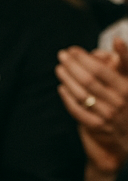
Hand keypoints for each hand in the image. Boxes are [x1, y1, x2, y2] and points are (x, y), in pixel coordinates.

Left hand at [57, 40, 127, 172]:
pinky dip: (67, 98)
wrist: (126, 139)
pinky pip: (77, 110)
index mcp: (127, 88)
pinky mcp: (97, 126)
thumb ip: (123, 63)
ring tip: (59, 68)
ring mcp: (107, 115)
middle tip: (62, 55)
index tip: (73, 49)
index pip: (102, 70)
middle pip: (89, 80)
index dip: (85, 58)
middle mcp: (119, 102)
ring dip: (67, 78)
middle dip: (72, 65)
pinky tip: (62, 88)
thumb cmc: (125, 104)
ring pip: (81, 94)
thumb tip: (116, 41)